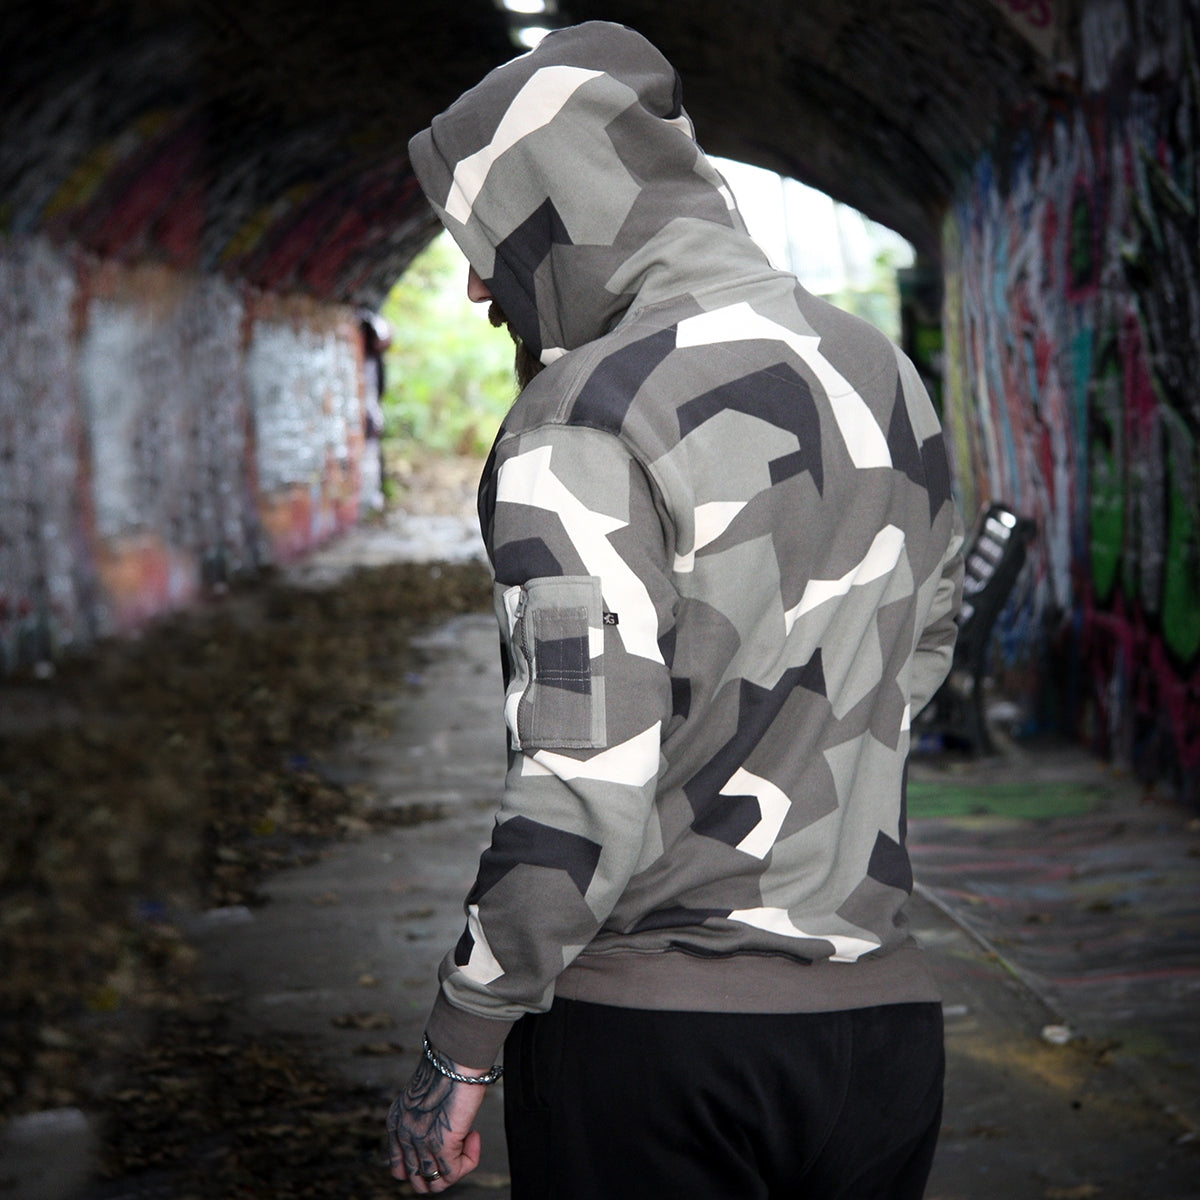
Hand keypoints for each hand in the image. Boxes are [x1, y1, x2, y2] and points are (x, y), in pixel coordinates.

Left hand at [386, 1053, 486, 1192]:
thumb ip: (425, 1116)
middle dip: (441, 1169)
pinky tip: (475, 1136)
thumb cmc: (448, 1066)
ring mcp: (420, 1143)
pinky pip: (455, 1174)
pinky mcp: (440, 1146)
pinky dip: (469, 1160)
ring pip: (435, 1184)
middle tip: (458, 1146)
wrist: (456, 1055)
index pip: (399, 1169)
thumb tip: (446, 1137)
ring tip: (467, 1140)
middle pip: (417, 1180)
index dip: (424, 1165)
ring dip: (456, 1167)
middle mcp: (403, 1135)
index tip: (444, 1146)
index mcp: (396, 1122)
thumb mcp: (426, 1094)